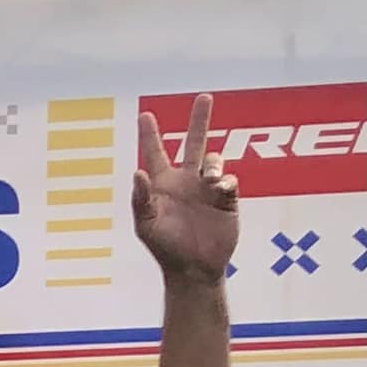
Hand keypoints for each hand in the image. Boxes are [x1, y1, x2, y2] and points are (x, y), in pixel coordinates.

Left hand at [135, 94, 238, 284]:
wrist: (193, 269)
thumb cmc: (165, 249)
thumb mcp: (146, 226)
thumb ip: (140, 199)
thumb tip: (138, 172)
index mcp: (163, 186)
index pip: (155, 154)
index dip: (150, 136)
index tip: (145, 115)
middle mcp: (186, 182)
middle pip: (194, 143)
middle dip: (199, 120)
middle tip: (204, 97)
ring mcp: (207, 188)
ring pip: (214, 159)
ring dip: (212, 164)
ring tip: (209, 180)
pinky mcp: (227, 198)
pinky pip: (228, 179)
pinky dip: (224, 181)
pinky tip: (219, 191)